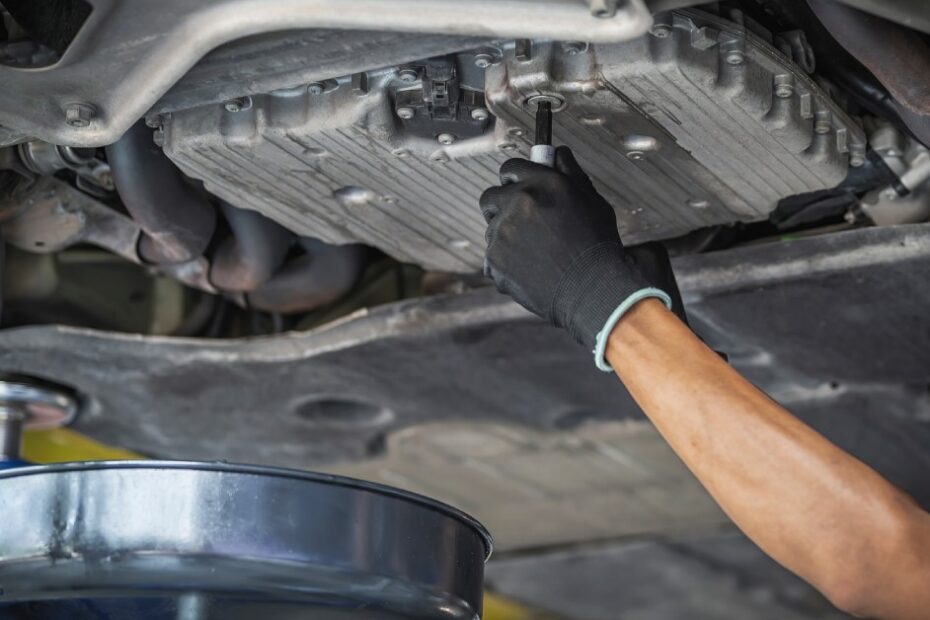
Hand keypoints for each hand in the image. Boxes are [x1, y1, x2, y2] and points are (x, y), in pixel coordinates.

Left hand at [479, 147, 681, 366]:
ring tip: (533, 251)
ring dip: (505, 236)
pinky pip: (491, 256)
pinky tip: (528, 267)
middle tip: (522, 221)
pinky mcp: (494, 260)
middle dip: (502, 206)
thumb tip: (559, 153)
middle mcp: (517, 203)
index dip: (516, 179)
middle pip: (490, 197)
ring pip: (491, 228)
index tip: (520, 188)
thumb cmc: (597, 246)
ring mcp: (502, 233)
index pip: (510, 168)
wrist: (592, 289)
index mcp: (541, 183)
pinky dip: (504, 262)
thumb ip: (570, 173)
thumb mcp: (591, 200)